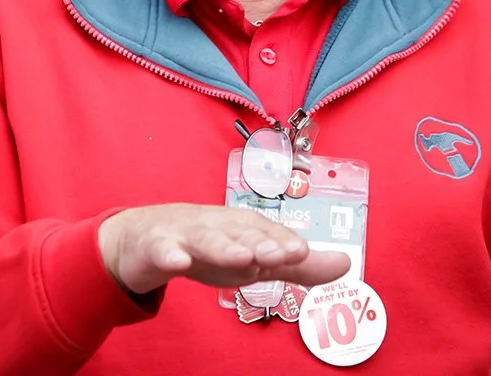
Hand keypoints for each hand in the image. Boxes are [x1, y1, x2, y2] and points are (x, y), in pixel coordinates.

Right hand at [97, 204, 350, 295]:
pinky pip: (161, 250)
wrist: (142, 239)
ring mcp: (184, 233)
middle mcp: (217, 224)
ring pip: (206, 238)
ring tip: (242, 258)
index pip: (267, 233)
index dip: (283, 242)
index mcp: (241, 227)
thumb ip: (296, 265)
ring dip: (224, 246)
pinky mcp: (155, 245)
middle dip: (262, 242)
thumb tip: (347, 264)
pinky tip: (178, 260)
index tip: (303, 251)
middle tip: (283, 253)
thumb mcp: (251, 258)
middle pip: (241, 232)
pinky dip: (170, 253)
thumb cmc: (206, 247)